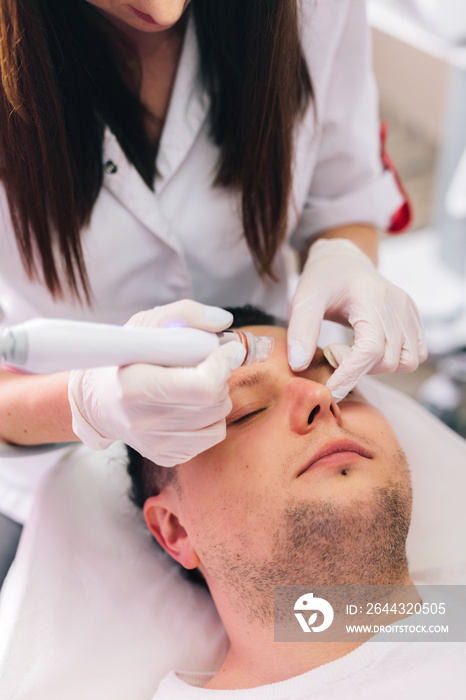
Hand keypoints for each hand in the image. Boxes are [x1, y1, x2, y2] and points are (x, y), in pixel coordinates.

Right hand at [68, 300, 244, 465]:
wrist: (98, 401)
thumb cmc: (125, 358)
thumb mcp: (146, 326)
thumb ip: (185, 314)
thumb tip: (224, 320)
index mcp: (135, 386)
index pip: (202, 385)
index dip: (223, 364)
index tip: (229, 349)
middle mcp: (144, 422)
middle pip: (215, 401)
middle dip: (219, 377)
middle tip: (203, 365)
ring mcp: (156, 444)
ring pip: (219, 418)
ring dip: (216, 397)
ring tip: (192, 385)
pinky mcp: (167, 456)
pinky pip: (213, 435)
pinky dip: (211, 417)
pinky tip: (190, 405)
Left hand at [287, 238, 426, 400]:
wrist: (344, 262)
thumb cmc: (322, 281)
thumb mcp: (303, 300)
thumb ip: (300, 331)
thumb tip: (299, 365)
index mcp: (371, 296)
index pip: (369, 350)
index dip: (349, 375)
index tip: (329, 390)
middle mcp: (398, 304)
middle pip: (388, 360)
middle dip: (357, 369)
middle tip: (332, 352)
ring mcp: (410, 312)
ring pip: (406, 362)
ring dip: (377, 367)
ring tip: (351, 352)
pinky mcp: (414, 319)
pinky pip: (415, 355)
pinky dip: (393, 361)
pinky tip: (368, 350)